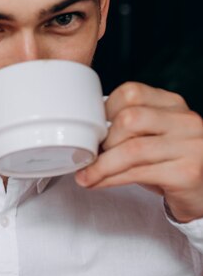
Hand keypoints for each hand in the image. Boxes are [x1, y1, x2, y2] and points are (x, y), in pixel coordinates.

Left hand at [75, 82, 202, 222]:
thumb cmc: (169, 164)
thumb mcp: (151, 137)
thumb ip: (127, 128)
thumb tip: (84, 134)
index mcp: (173, 105)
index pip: (131, 92)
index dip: (104, 111)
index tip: (92, 130)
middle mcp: (186, 120)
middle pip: (129, 118)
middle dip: (104, 141)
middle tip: (91, 156)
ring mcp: (190, 145)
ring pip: (131, 149)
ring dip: (101, 165)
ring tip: (86, 175)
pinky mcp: (187, 172)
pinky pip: (138, 174)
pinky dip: (110, 179)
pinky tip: (98, 183)